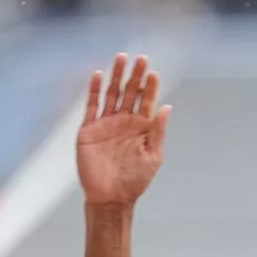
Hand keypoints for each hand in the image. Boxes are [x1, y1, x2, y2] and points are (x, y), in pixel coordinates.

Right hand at [77, 53, 171, 206]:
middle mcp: (124, 122)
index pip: (146, 102)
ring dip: (116, 76)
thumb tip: (167, 108)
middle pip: (130, 93)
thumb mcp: (153, 156)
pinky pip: (92, 106)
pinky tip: (98, 75)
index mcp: (140, 128)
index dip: (150, 87)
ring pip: (111, 94)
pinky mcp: (89, 129)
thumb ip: (158, 131)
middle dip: (135, 76)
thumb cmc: (134, 181)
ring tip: (121, 58)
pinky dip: (94, 90)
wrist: (110, 197)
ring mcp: (106, 124)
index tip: (154, 73)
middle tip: (141, 59)